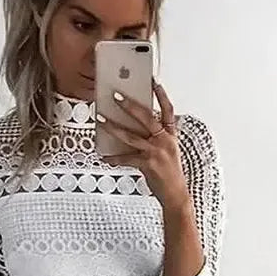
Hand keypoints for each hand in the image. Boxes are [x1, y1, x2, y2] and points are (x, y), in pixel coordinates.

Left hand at [98, 79, 191, 212]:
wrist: (176, 194)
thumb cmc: (169, 173)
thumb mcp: (167, 151)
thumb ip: (155, 138)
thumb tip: (132, 128)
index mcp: (170, 135)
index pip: (168, 110)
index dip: (161, 95)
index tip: (153, 81)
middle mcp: (164, 140)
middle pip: (146, 117)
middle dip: (130, 105)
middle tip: (116, 96)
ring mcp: (156, 152)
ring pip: (131, 135)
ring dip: (113, 127)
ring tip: (101, 119)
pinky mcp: (148, 164)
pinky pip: (126, 158)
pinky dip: (114, 158)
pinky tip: (104, 157)